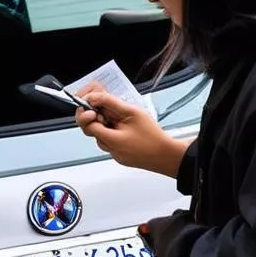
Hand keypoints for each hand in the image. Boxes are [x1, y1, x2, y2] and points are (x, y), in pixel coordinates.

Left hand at [74, 88, 188, 176]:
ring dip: (108, 126)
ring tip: (124, 120)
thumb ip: (110, 103)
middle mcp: (110, 150)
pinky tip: (128, 130)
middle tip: (109, 111)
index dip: (88, 113)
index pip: (87, 126)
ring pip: (102, 137)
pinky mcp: (121, 157)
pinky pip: (112, 143)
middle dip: (98, 119)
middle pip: (93, 131)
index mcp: (111, 140)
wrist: (168, 155)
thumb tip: (94, 98)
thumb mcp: (132, 112)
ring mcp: (115, 155)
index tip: (95, 106)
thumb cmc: (153, 136)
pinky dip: (115, 134)